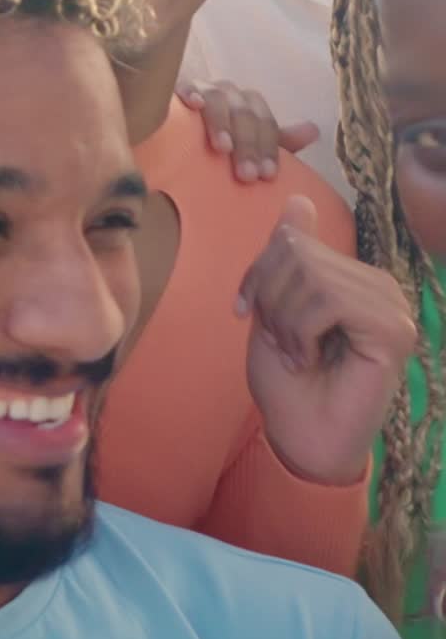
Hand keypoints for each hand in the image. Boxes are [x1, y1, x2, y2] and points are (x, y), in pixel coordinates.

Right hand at [182, 80, 318, 182]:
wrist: (177, 137)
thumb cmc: (219, 144)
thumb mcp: (251, 145)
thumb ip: (279, 141)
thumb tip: (314, 130)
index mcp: (249, 106)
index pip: (266, 122)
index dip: (268, 147)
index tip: (267, 176)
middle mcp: (228, 94)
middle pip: (245, 112)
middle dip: (248, 144)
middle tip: (246, 175)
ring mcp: (202, 89)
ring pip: (219, 99)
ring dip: (223, 123)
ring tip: (223, 149)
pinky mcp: (176, 91)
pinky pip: (184, 86)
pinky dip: (190, 92)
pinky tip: (192, 105)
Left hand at [235, 196, 415, 485]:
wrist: (300, 439)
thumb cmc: (287, 381)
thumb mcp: (273, 306)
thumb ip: (286, 256)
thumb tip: (298, 198)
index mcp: (352, 275)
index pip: (293, 239)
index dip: (259, 272)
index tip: (246, 311)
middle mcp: (378, 284)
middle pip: (299, 251)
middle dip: (271, 298)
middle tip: (279, 342)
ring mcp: (391, 305)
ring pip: (312, 274)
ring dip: (285, 320)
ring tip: (295, 354)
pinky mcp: (393, 330)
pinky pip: (328, 300)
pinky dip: (302, 331)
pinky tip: (309, 359)